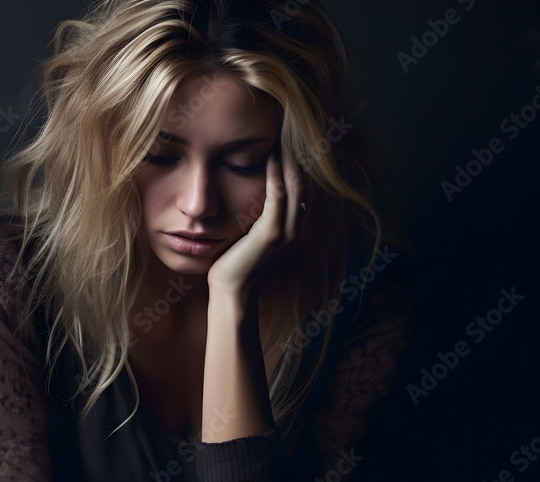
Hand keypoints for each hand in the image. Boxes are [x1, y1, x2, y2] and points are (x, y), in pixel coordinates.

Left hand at [207, 145, 304, 297]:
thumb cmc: (237, 267)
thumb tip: (258, 201)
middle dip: (300, 157)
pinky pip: (278, 196)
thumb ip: (264, 221)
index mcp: (299, 232)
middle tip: (293, 130)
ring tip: (284, 135)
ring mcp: (289, 233)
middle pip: (306, 184)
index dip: (302, 166)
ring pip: (296, 187)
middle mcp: (300, 231)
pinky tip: (272, 156)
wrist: (233, 293)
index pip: (306, 191)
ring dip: (290, 159)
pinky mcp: (272, 234)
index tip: (294, 142)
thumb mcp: (256, 239)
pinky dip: (277, 174)